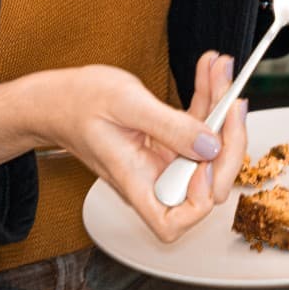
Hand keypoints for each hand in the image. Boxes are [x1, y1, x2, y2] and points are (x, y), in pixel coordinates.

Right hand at [27, 54, 244, 242]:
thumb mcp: (126, 105)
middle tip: (231, 96)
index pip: (173, 221)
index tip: (206, 159)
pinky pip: (200, 126)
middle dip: (228, 135)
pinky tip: (208, 70)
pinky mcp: (170, 141)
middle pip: (209, 180)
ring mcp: (163, 160)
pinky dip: (209, 97)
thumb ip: (170, 127)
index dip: (200, 197)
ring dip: (221, 105)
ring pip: (212, 146)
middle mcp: (153, 177)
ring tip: (218, 68)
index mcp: (135, 181)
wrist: (57, 99)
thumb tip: (210, 147)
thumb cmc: (77, 103)